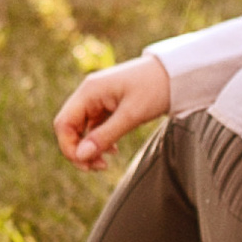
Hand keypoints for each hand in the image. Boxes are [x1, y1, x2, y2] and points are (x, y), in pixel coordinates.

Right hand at [54, 53, 170, 168]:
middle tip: (98, 167)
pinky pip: (96, 127)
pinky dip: (100, 141)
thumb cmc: (155, 88)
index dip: (69, 147)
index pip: (63, 123)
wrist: (177, 73)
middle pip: (70, 127)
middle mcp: (89, 94)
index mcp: (89, 91)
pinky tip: (113, 151)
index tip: (87, 164)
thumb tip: (81, 156)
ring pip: (83, 129)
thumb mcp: (131, 115)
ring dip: (90, 148)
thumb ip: (104, 136)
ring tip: (106, 163)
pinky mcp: (109, 105)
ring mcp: (98, 99)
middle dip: (79, 150)